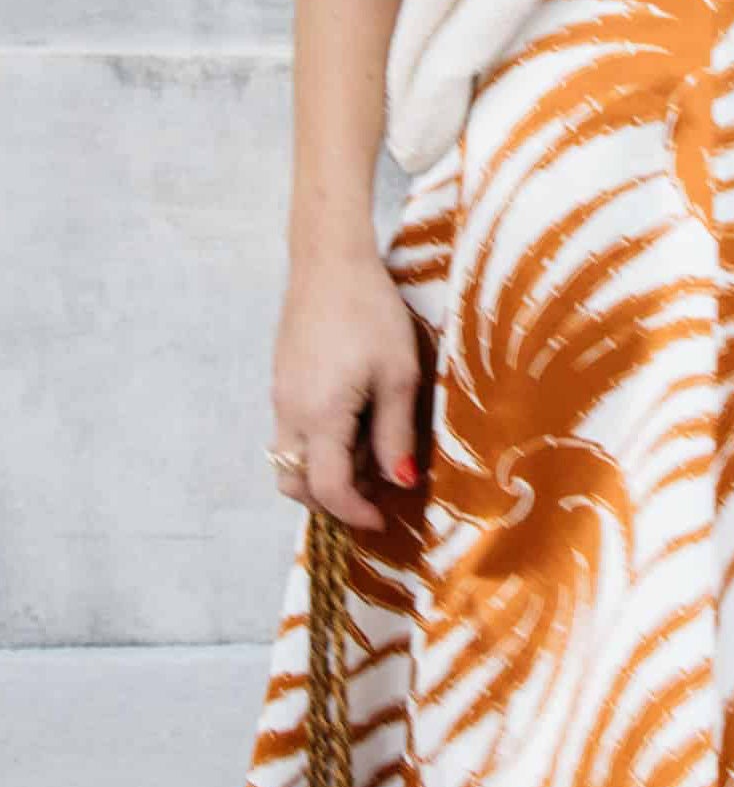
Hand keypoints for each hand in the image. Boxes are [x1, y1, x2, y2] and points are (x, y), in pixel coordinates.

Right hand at [269, 244, 422, 531]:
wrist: (330, 265)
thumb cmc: (372, 314)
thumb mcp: (399, 374)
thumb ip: (396, 433)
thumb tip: (401, 482)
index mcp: (321, 418)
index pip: (329, 490)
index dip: (356, 513)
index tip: (383, 521)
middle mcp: (290, 416)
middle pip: (297, 485)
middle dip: (333, 501)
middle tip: (376, 491)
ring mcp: (280, 399)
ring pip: (289, 461)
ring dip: (323, 473)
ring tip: (369, 453)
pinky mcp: (281, 384)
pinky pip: (291, 434)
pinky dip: (317, 446)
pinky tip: (354, 420)